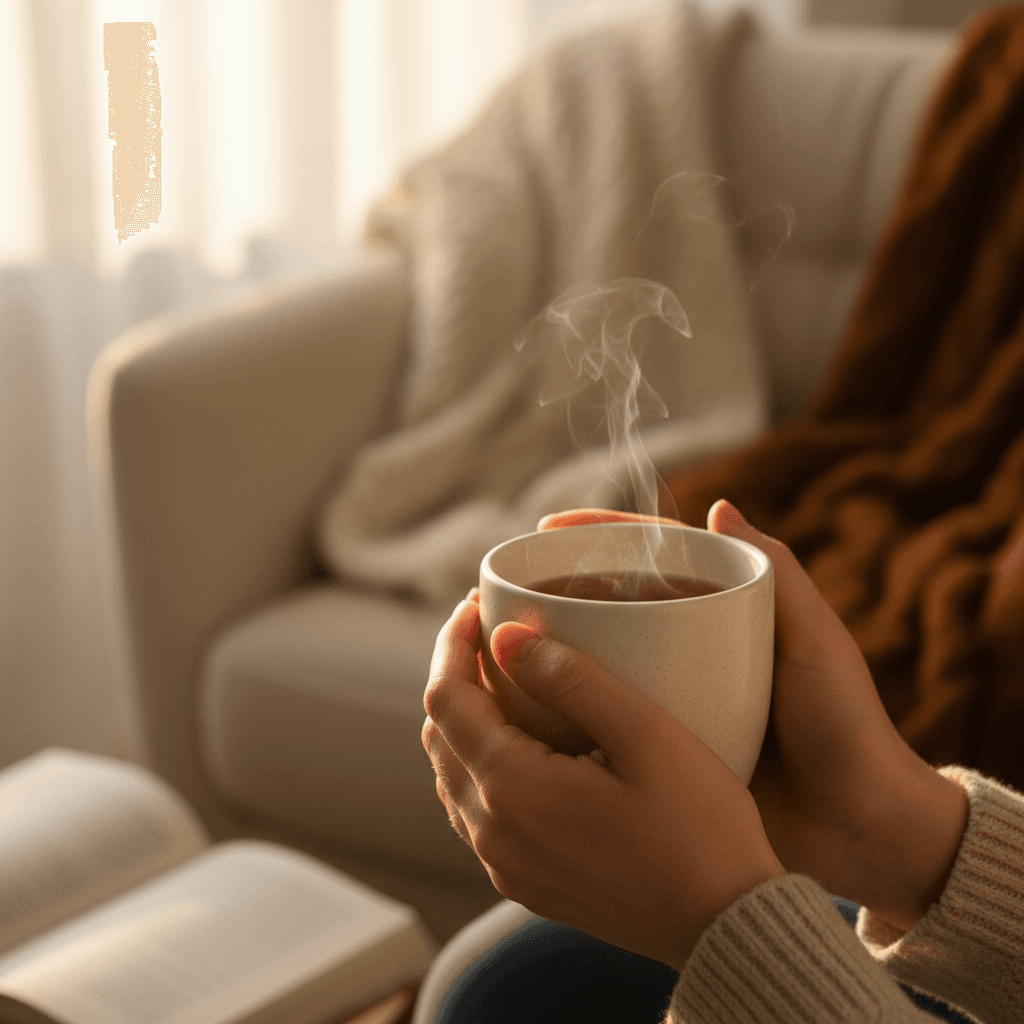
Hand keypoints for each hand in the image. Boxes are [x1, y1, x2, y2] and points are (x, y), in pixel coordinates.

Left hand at [421, 589, 784, 969]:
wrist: (726, 926)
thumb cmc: (699, 827)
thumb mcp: (645, 734)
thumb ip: (570, 678)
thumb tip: (506, 635)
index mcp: (512, 789)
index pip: (446, 698)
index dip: (452, 645)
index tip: (474, 606)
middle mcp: (492, 832)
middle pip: (439, 735)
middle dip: (456, 676)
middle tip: (492, 636)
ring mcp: (504, 864)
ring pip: (451, 774)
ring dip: (465, 721)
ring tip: (504, 680)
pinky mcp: (524, 882)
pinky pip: (474, 812)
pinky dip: (479, 764)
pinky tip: (519, 744)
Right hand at [541, 504, 969, 931]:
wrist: (858, 827)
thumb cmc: (845, 725)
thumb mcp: (816, 643)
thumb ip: (781, 575)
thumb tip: (720, 505)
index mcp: (721, 612)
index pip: (651, 557)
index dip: (598, 537)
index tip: (550, 526)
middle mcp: (686, 648)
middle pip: (612, 601)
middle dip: (559, 585)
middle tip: (510, 583)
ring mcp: (670, 697)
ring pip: (600, 656)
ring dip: (554, 643)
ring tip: (504, 635)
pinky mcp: (661, 746)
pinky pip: (606, 715)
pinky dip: (569, 703)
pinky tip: (528, 701)